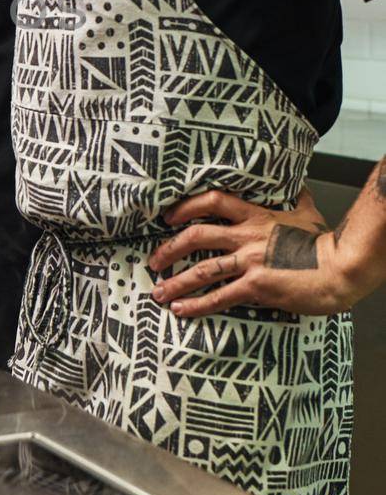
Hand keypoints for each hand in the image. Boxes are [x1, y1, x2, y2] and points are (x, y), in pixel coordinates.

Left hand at [147, 188, 359, 317]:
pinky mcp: (256, 286)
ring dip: (176, 283)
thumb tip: (298, 184)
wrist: (340, 267)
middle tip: (154, 261)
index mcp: (256, 216)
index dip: (186, 207)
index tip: (168, 217)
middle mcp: (247, 236)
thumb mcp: (307, 212)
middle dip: (169, 249)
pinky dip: (197, 305)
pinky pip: (220, 297)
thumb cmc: (325, 242)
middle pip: (196, 236)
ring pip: (202, 270)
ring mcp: (250, 261)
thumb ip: (296, 198)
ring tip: (158, 293)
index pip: (213, 201)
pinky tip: (181, 311)